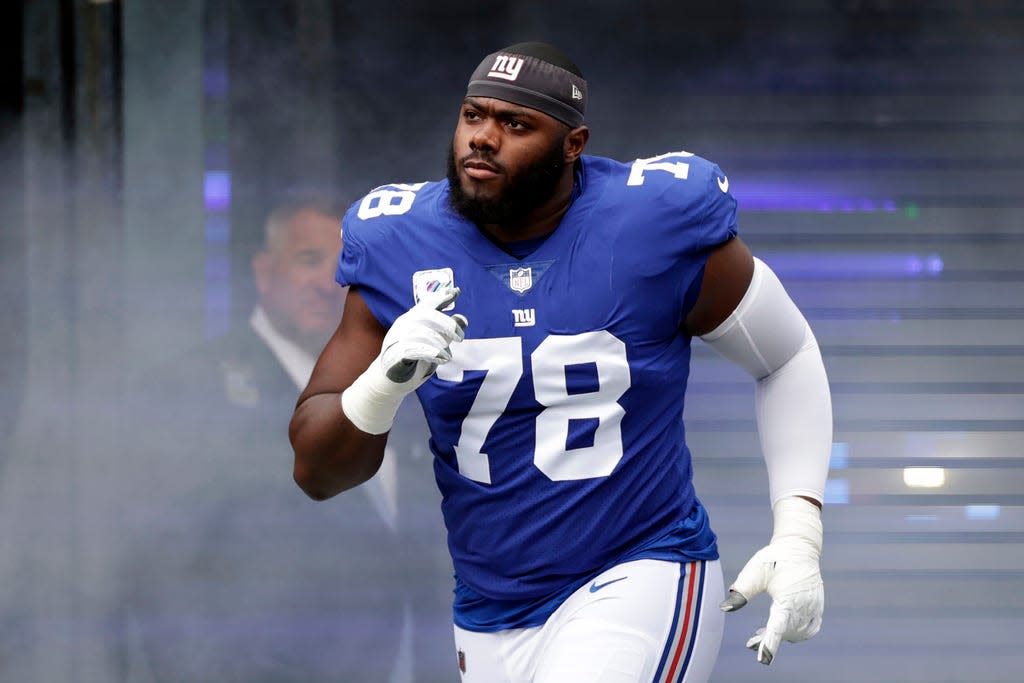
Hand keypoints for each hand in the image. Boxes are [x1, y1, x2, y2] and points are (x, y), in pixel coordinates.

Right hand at [381, 287, 468, 384]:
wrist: (388, 380)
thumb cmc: (413, 359)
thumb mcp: (434, 344)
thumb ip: (446, 331)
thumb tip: (463, 319)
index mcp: (412, 319)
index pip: (427, 303)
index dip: (441, 296)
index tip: (456, 292)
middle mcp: (404, 325)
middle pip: (427, 315)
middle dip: (447, 324)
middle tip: (460, 337)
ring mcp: (397, 338)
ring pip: (422, 332)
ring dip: (440, 343)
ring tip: (448, 356)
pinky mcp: (395, 354)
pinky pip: (414, 349)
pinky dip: (432, 353)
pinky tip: (442, 359)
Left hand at [719, 496, 823, 664]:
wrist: (799, 547)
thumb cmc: (774, 558)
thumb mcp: (754, 572)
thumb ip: (741, 591)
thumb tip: (724, 608)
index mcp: (788, 598)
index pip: (778, 627)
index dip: (770, 644)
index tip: (763, 659)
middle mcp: (804, 605)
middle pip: (784, 632)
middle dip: (767, 640)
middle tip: (750, 643)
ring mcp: (813, 607)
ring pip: (796, 633)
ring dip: (780, 636)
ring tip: (761, 633)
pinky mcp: (818, 607)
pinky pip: (809, 629)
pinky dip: (796, 633)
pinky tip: (783, 630)